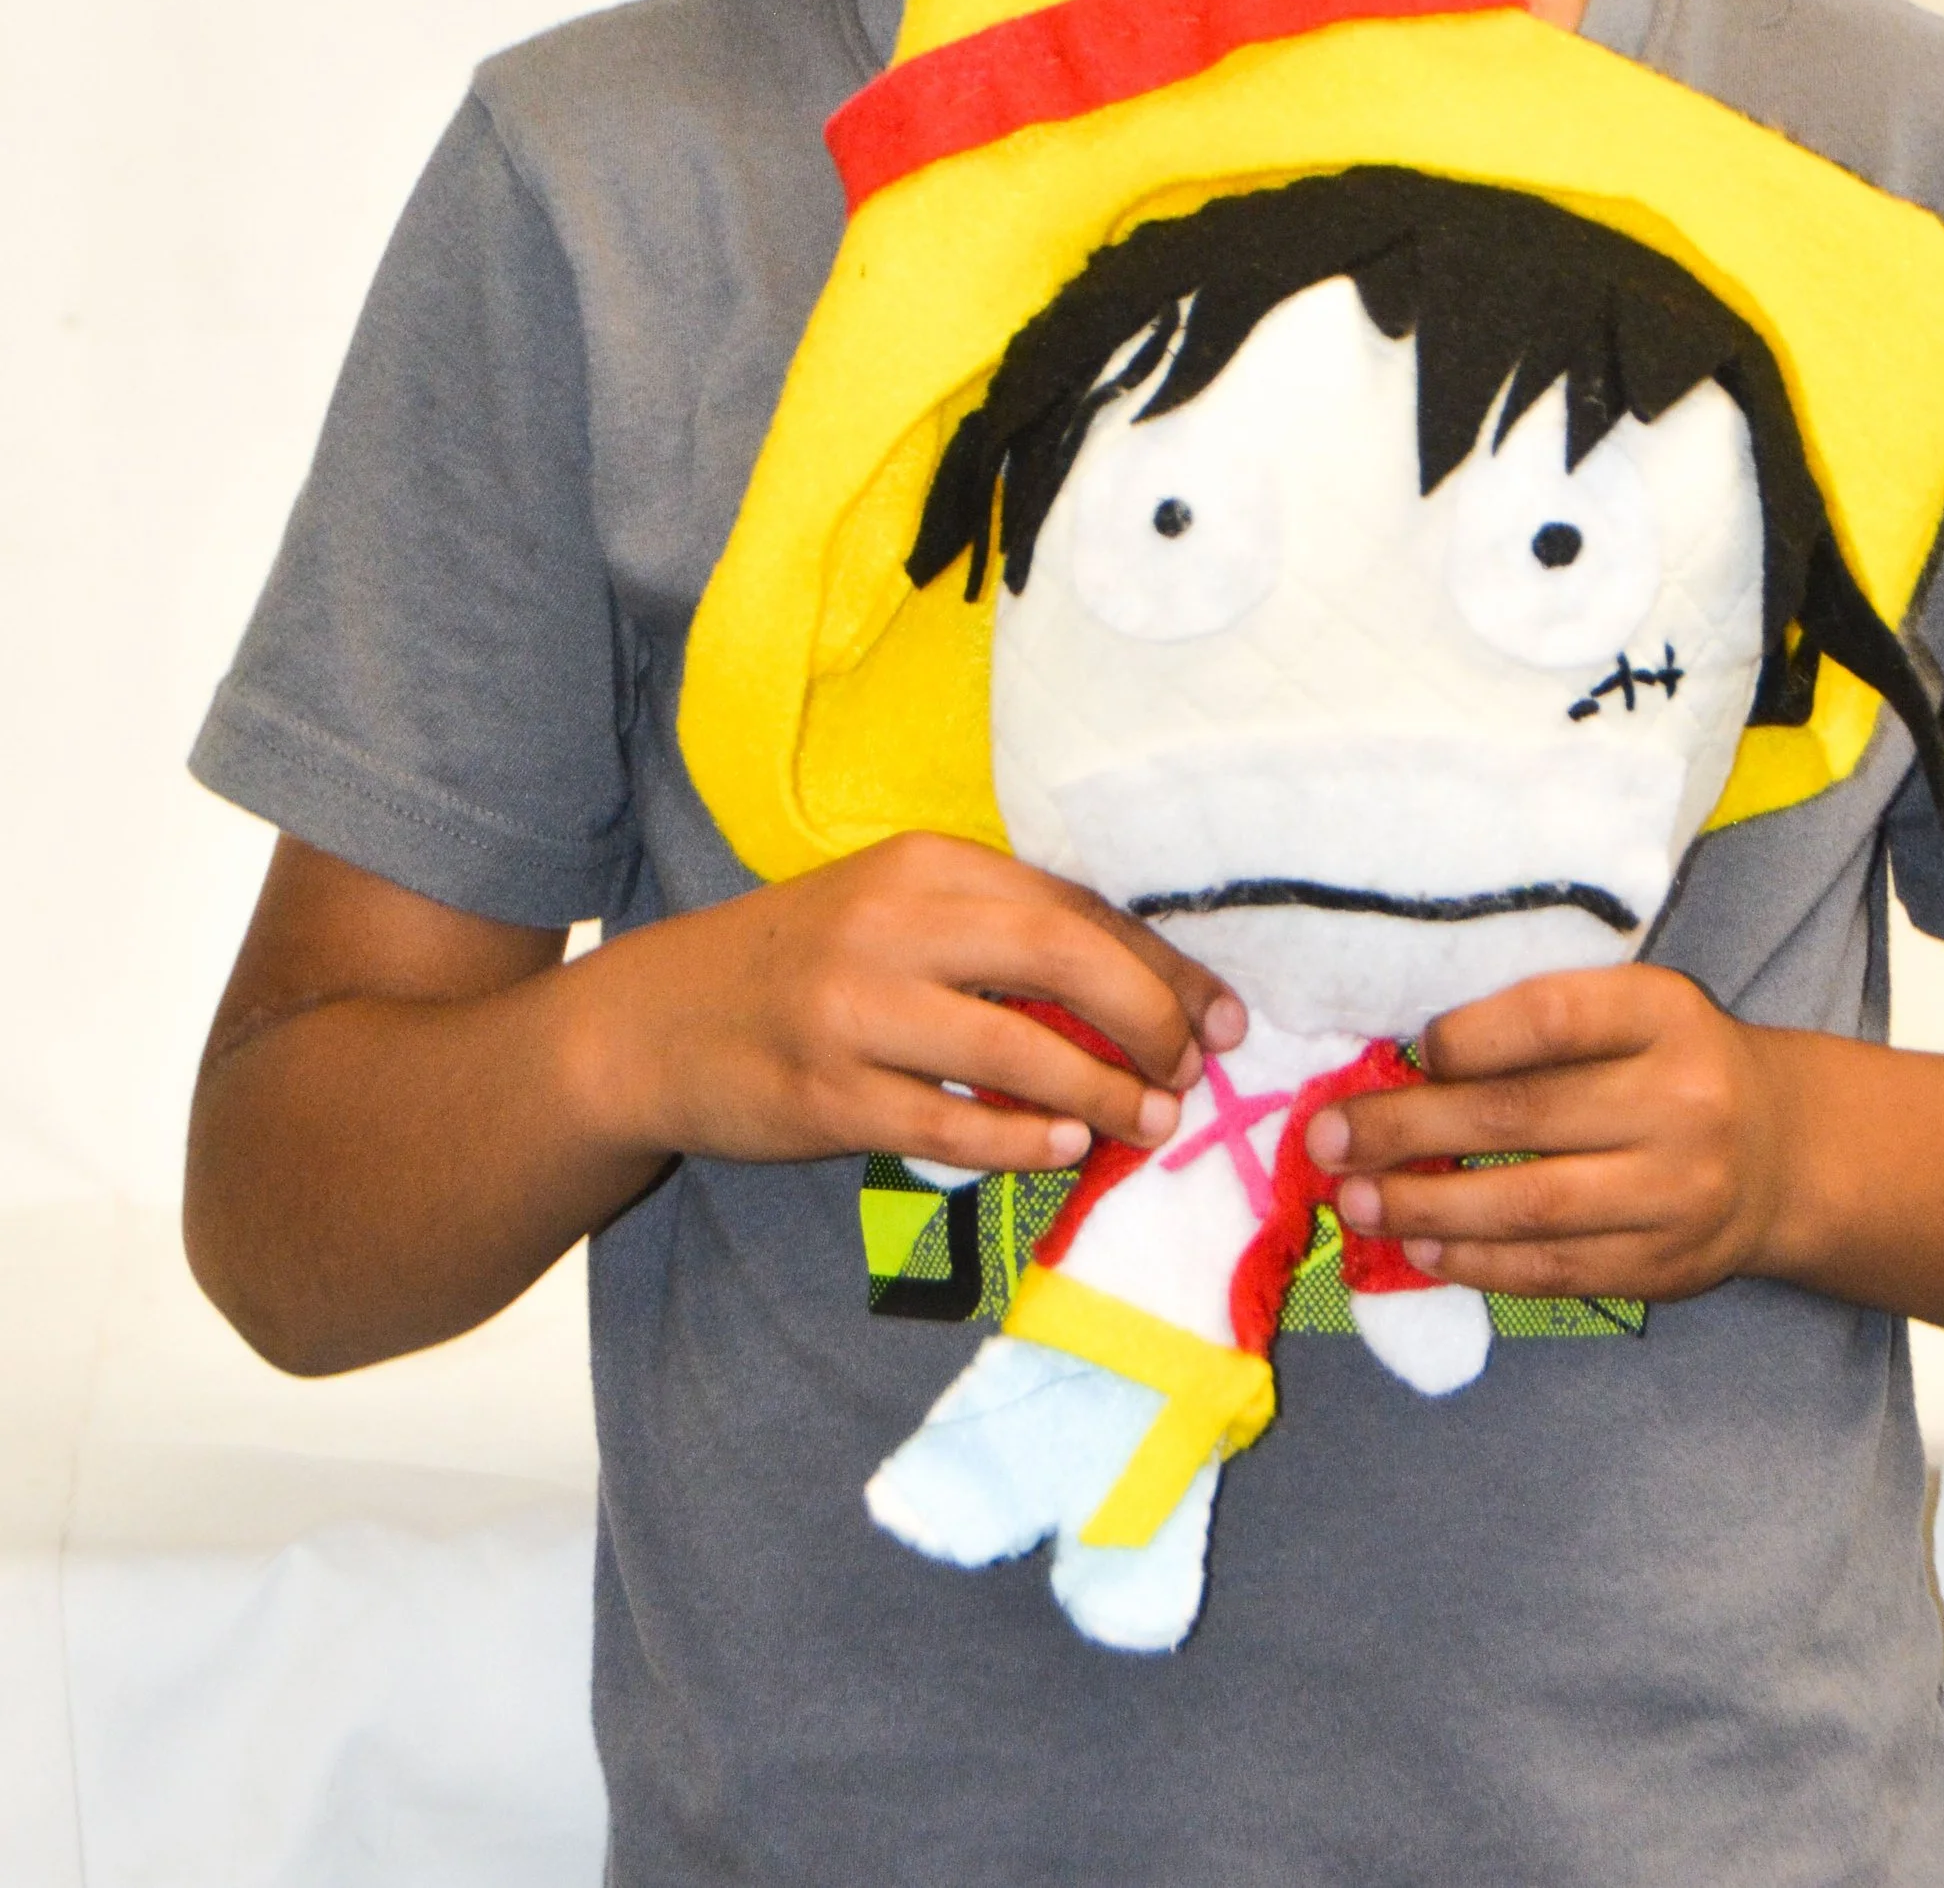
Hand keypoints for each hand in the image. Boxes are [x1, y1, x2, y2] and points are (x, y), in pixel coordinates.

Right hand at [563, 830, 1243, 1183]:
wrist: (655, 1020)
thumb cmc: (804, 965)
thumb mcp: (895, 916)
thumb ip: (998, 937)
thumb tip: (1142, 992)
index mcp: (925, 863)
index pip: (1072, 906)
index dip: (1160, 965)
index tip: (1219, 1017)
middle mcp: (891, 921)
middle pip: (1059, 956)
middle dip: (1149, 1017)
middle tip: (1191, 1071)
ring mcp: (852, 1008)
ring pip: (1013, 1047)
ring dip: (1101, 1092)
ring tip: (1149, 1124)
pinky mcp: (824, 1093)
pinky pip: (946, 1122)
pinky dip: (1019, 1139)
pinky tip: (1063, 1148)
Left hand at [1305, 964, 1780, 1301]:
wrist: (1784, 1152)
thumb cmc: (1672, 1062)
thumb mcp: (1633, 1010)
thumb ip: (1539, 1023)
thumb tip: (1405, 1060)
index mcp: (1666, 1014)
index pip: (1552, 1017)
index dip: (1466, 1037)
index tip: (1410, 1050)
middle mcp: (1683, 1101)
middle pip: (1522, 1118)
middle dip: (1407, 1131)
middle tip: (1328, 1139)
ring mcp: (1679, 1193)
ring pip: (1529, 1207)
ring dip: (1426, 1207)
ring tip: (1356, 1201)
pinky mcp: (1666, 1267)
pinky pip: (1553, 1269)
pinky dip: (1477, 1263)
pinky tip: (1420, 1248)